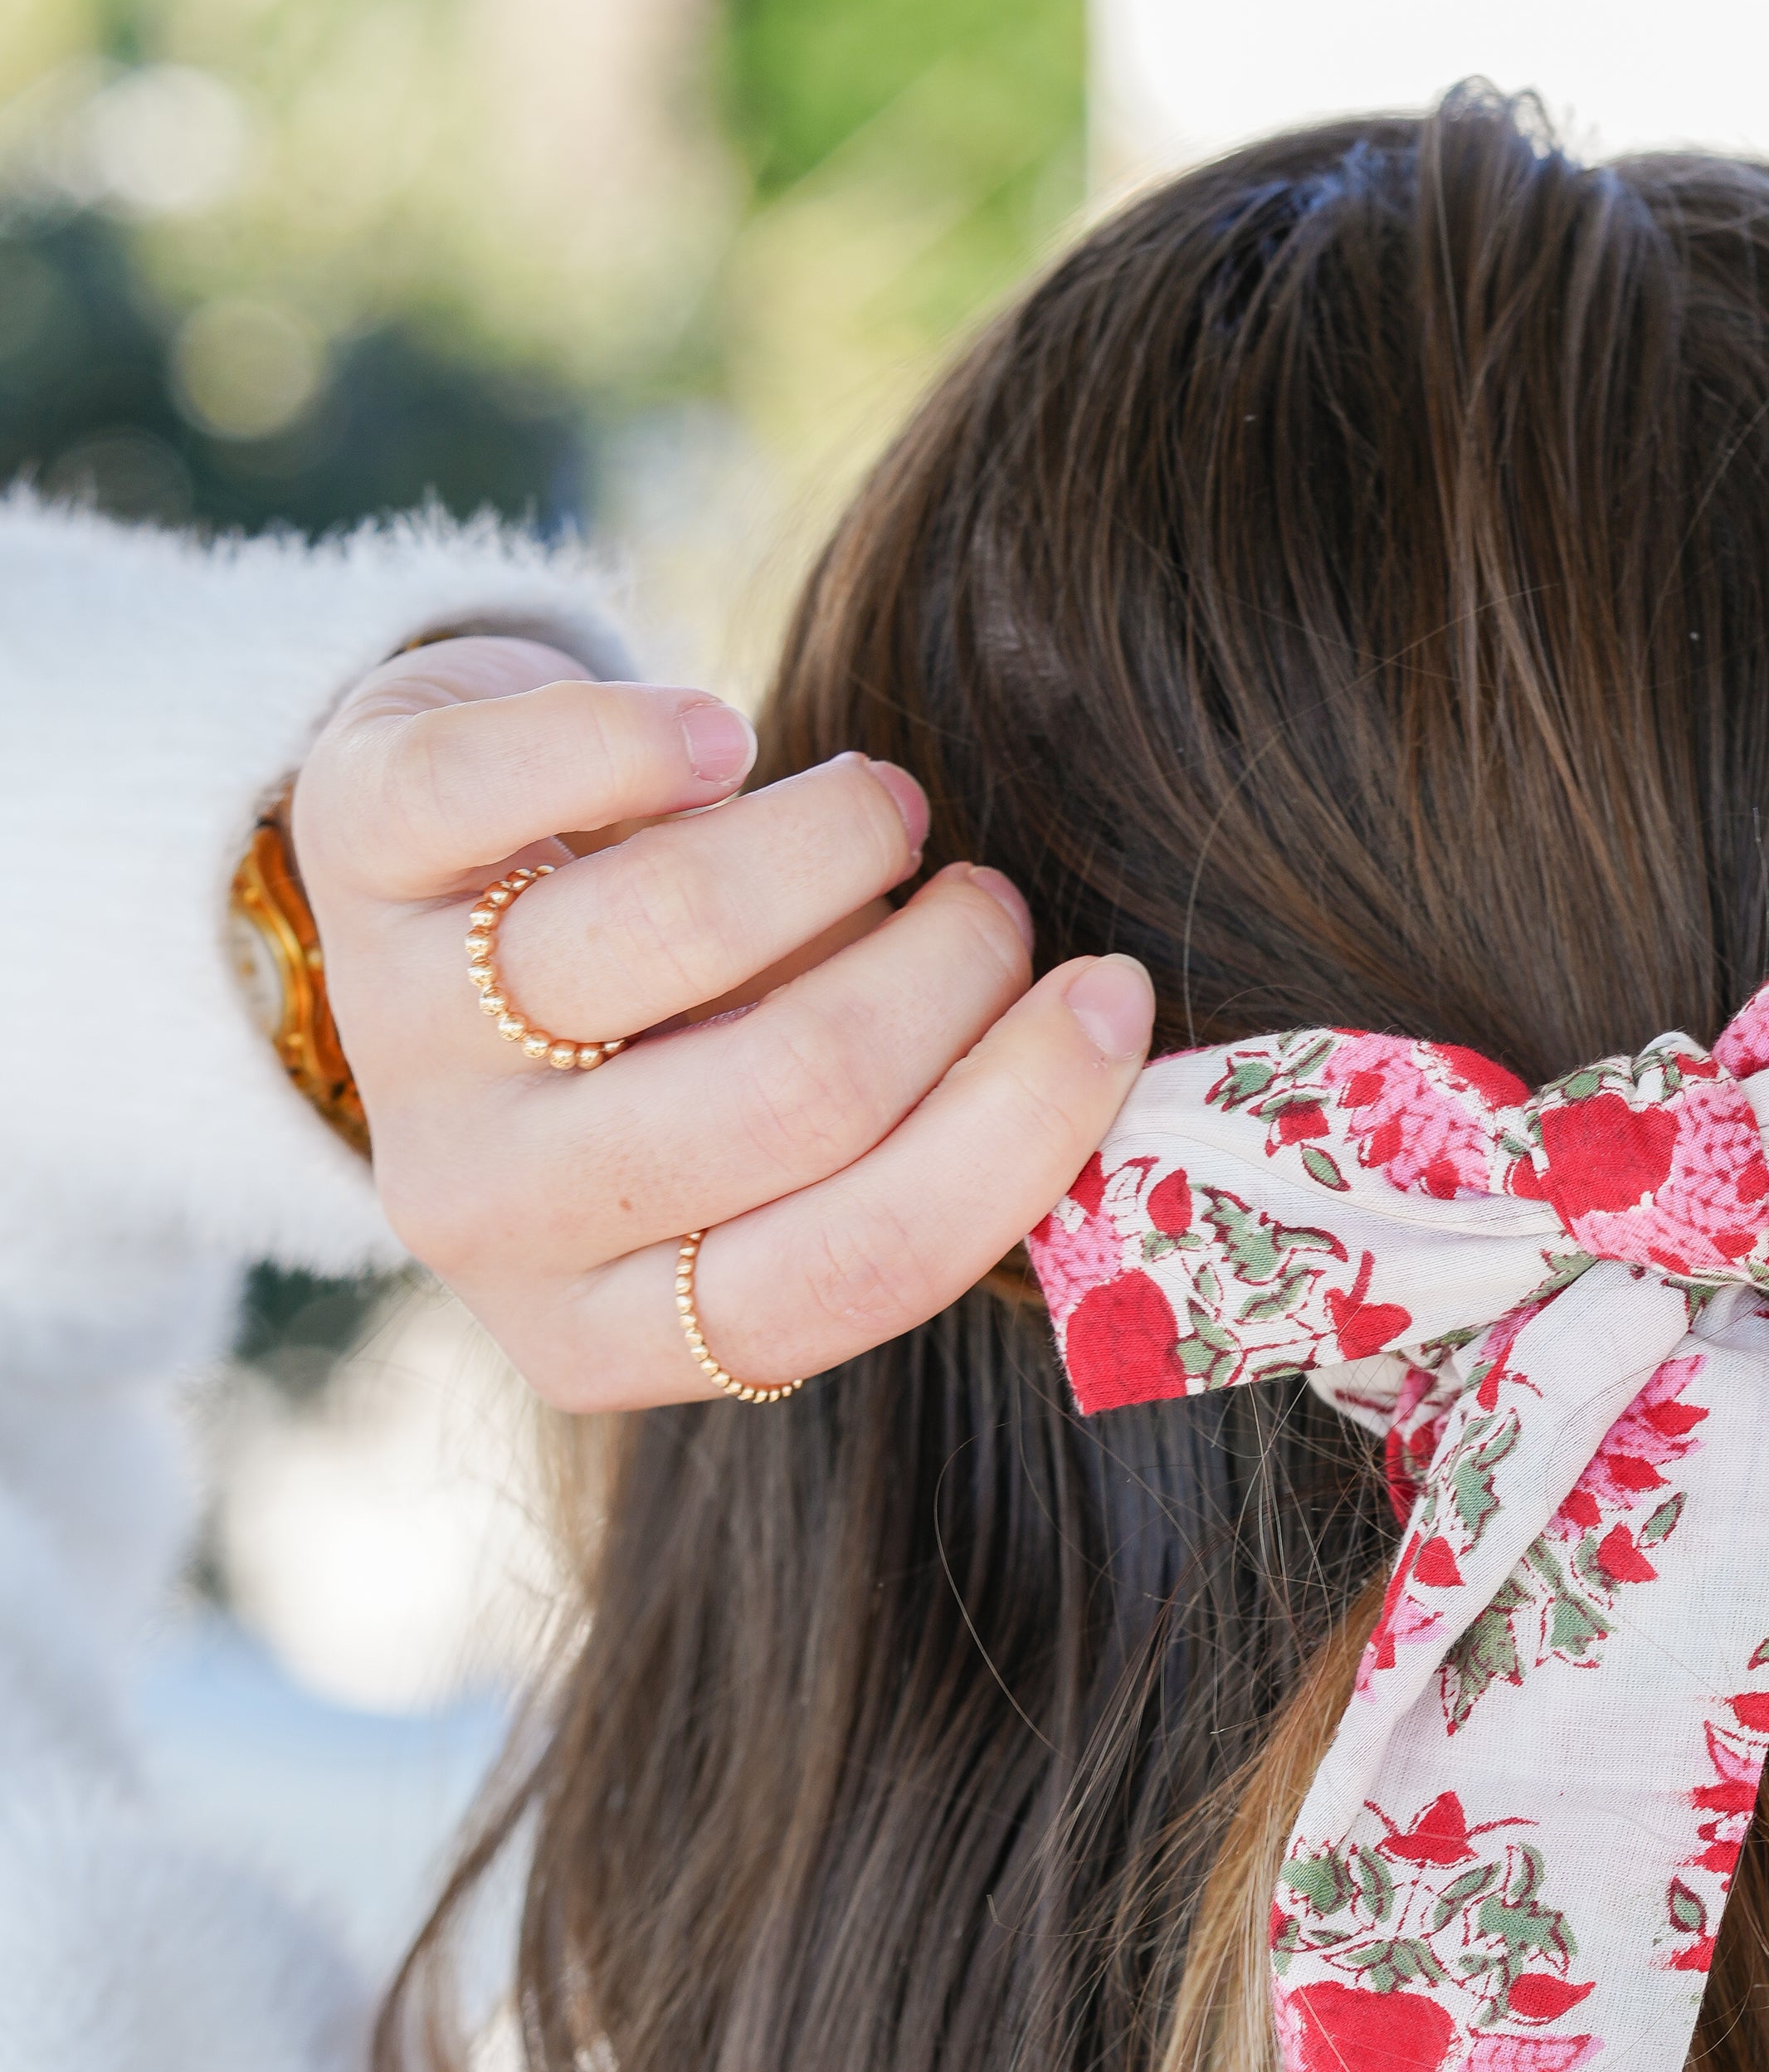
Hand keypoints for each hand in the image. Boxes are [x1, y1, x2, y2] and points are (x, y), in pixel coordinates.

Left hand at [292, 638, 1156, 1407]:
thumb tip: (1115, 1070)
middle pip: (790, 1094)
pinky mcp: (352, 856)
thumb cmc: (681, 1052)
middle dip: (947, 969)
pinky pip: (502, 782)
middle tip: (991, 903)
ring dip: (836, 838)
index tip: (1113, 998)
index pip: (855, 1266)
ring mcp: (404, 1042)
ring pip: (672, 933)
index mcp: (611, 1338)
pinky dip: (646, 733)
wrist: (452, 914)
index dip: (1019, 1124)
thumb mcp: (778, 1163)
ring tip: (883, 812)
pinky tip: (723, 735)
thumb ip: (917, 1160)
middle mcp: (491, 1221)